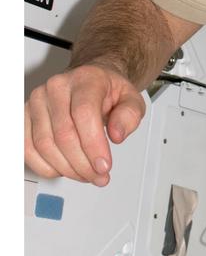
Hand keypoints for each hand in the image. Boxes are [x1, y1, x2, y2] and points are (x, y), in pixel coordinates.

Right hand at [25, 64, 145, 184]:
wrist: (89, 80)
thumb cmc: (107, 90)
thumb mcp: (131, 99)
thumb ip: (130, 115)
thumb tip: (117, 135)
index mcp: (85, 80)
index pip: (84, 114)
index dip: (93, 145)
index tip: (104, 165)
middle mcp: (56, 87)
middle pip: (63, 134)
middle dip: (82, 164)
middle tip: (98, 176)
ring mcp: (37, 101)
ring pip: (44, 144)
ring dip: (66, 169)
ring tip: (85, 174)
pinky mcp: (25, 116)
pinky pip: (27, 148)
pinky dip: (44, 166)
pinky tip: (63, 170)